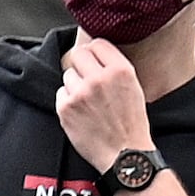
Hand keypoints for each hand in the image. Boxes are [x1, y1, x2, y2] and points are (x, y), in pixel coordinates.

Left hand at [54, 30, 154, 172]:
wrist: (124, 152)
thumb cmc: (131, 122)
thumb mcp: (134, 86)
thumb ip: (115, 68)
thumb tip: (96, 54)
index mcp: (121, 70)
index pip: (97, 44)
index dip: (94, 52)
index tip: (94, 58)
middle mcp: (99, 78)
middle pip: (78, 55)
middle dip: (81, 64)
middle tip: (87, 77)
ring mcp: (80, 93)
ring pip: (68, 75)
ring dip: (74, 84)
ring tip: (88, 99)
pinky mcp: (65, 108)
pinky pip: (60, 93)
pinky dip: (67, 100)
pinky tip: (80, 111)